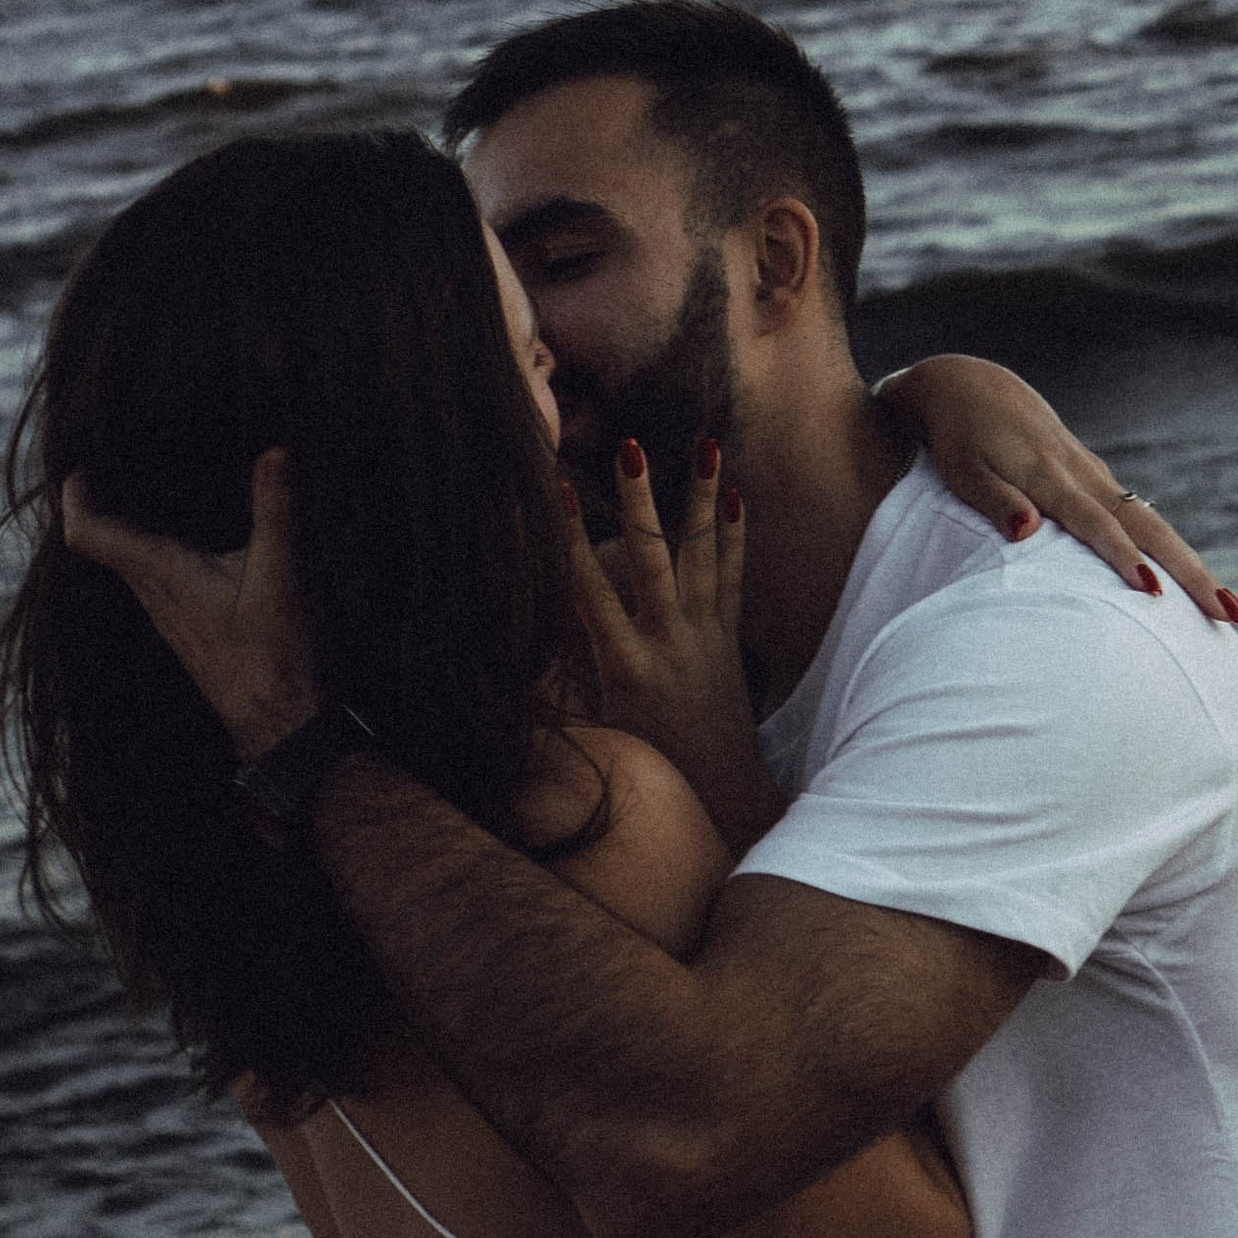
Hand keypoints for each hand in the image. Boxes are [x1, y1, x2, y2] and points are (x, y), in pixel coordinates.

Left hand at [61, 447, 318, 758]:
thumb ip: (275, 512)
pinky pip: (152, 577)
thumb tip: (275, 453)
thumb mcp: (280, 575)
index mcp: (162, 574)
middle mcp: (153, 594)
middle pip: (102, 543)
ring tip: (145, 485)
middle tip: (113, 458)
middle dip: (101, 498)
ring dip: (126, 525)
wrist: (275, 720)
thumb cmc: (272, 654)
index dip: (75, 497)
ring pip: (127, 562)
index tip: (79, 466)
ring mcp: (167, 613)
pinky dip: (152, 548)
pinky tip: (187, 539)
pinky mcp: (186, 624)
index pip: (90, 535)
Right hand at [562, 439, 780, 854]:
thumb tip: (501, 659)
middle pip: (650, 560)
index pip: (588, 590)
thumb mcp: (593, 730)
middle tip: (629, 449)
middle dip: (639, 502)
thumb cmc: (645, 765)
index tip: (556, 490)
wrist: (721, 792)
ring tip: (704, 445)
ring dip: (699, 497)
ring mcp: (704, 635)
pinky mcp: (729, 636)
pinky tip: (736, 494)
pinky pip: (733, 577)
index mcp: (624, 665)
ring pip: (702, 555)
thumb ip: (554, 688)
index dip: (568, 539)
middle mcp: (667, 641)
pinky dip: (733, 535)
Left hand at [876, 358, 1237, 626]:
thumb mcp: (963, 471)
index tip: (1153, 593)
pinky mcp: (1094, 478)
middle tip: (1233, 615)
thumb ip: (996, 502)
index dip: (1122, 557)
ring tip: (1229, 609)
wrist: (968, 384)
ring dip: (1192, 566)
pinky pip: (1140, 517)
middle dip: (1192, 573)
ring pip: (1154, 524)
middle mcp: (1084, 476)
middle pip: (1149, 528)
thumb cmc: (959, 437)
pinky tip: (1187, 579)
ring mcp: (1094, 476)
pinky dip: (1168, 549)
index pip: (1096, 524)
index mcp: (1050, 477)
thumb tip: (1027, 531)